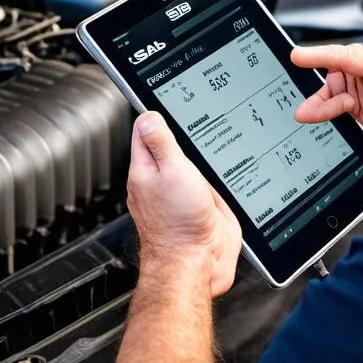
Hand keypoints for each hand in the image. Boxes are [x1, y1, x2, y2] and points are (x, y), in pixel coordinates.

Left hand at [127, 112, 241, 297]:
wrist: (198, 264)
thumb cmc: (179, 226)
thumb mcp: (172, 171)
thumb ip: (161, 143)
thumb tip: (149, 115)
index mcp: (145, 171)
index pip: (144, 131)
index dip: (154, 113)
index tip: (164, 98)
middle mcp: (159, 182)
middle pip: (167, 146)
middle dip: (178, 132)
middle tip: (188, 115)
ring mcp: (179, 195)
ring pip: (188, 164)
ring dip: (196, 154)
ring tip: (203, 138)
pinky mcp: (199, 206)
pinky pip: (204, 182)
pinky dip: (210, 174)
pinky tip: (218, 169)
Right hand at [292, 43, 362, 174]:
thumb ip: (353, 60)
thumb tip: (317, 53)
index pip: (333, 67)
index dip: (314, 64)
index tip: (293, 61)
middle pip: (328, 96)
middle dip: (315, 100)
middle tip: (305, 107)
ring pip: (332, 122)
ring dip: (321, 121)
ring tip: (311, 119)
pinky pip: (345, 147)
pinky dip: (333, 145)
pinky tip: (327, 142)